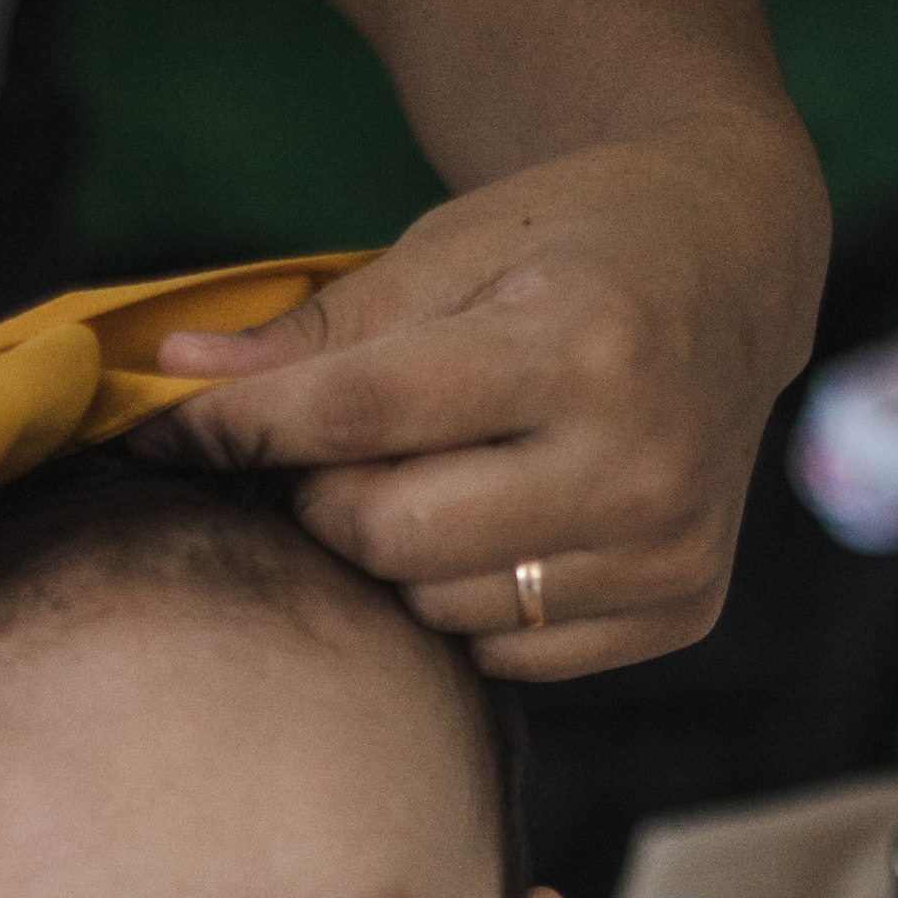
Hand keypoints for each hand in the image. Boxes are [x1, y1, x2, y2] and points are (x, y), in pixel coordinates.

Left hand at [145, 134, 809, 681]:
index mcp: (585, 346)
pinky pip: (508, 651)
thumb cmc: (571, 245)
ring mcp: (670, 548)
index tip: (165, 431)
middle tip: (328, 451)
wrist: (733, 263)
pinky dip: (468, 597)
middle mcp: (642, 460)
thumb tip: (174, 378)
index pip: (364, 415)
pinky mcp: (682, 608)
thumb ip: (319, 332)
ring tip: (431, 473)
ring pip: (437, 605)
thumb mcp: (451, 250)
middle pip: (389, 534)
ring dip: (396, 553)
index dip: (242, 429)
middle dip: (326, 496)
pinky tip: (500, 522)